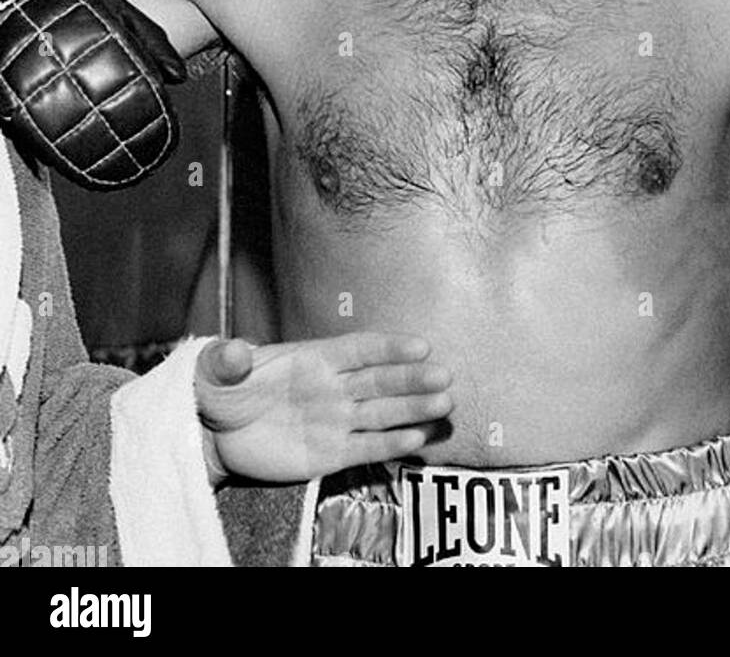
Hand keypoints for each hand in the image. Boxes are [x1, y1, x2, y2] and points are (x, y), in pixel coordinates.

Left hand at [194, 334, 451, 484]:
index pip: (359, 349)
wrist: (215, 434)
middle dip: (413, 379)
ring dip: (414, 410)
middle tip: (445, 376)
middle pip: (380, 380)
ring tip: (445, 405)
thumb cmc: (222, 390)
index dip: (390, 347)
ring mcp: (336, 420)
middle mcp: (334, 387)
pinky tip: (418, 440)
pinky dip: (391, 445)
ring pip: (382, 413)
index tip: (420, 345)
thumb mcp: (216, 370)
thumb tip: (235, 351)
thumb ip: (227, 360)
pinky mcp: (330, 453)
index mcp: (314, 358)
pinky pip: (366, 448)